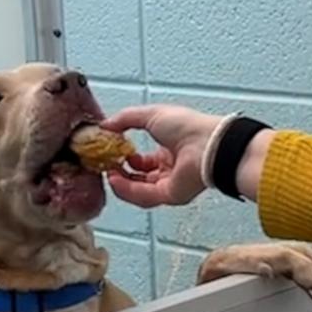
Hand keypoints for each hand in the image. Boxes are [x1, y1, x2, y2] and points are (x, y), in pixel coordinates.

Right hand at [100, 105, 221, 207]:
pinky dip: (127, 190)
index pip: (142, 162)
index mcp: (169, 151)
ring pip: (138, 190)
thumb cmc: (188, 127)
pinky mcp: (170, 195)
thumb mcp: (150, 115)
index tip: (111, 153)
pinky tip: (115, 180)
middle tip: (107, 166)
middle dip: (121, 174)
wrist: (206, 143)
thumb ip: (125, 119)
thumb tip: (106, 125)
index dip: (125, 159)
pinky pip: (143, 196)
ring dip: (121, 183)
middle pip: (139, 179)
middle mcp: (170, 170)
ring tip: (109, 173)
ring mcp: (170, 184)